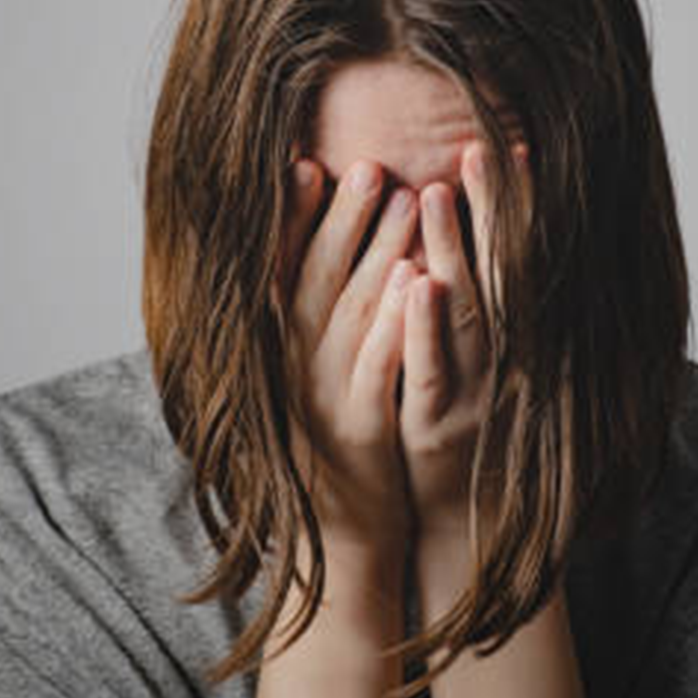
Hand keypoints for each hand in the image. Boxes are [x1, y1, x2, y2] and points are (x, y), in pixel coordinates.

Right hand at [276, 156, 419, 551]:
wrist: (335, 533)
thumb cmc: (324, 438)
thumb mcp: (298, 377)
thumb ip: (299, 319)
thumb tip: (308, 250)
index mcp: (279, 348)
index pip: (282, 271)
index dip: (293, 219)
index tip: (307, 164)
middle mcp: (296, 364)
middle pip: (319, 279)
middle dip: (342, 219)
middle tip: (368, 164)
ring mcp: (327, 395)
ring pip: (353, 312)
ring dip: (378, 252)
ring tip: (404, 198)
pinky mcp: (364, 427)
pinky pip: (380, 367)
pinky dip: (397, 322)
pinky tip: (418, 281)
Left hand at [397, 140, 532, 544]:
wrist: (472, 528)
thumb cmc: (478, 430)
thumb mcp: (493, 368)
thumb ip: (493, 305)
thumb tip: (477, 240)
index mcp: (515, 340)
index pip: (517, 258)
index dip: (516, 205)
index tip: (512, 147)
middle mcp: (504, 360)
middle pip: (500, 272)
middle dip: (492, 210)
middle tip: (480, 148)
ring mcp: (472, 391)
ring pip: (467, 312)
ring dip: (455, 251)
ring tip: (440, 192)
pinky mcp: (434, 424)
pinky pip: (430, 369)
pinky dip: (426, 328)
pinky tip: (417, 284)